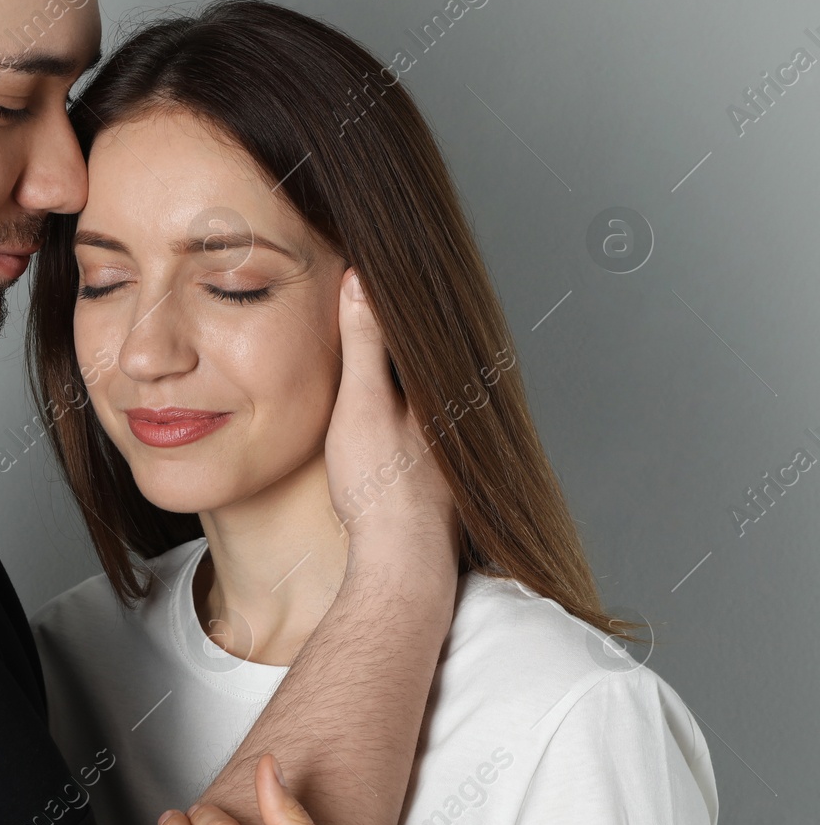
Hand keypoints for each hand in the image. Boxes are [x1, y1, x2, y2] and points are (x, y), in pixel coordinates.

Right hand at [324, 267, 460, 580]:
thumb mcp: (361, 403)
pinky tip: (397, 394)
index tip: (372, 264)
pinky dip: (414, 390)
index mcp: (446, 382)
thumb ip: (364, 344)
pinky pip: (433, 409)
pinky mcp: (451, 462)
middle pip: (432, 346)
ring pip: (436, 379)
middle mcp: (463, 405)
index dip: (395, 291)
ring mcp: (460, 436)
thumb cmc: (382, 486)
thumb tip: (362, 281)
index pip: (422, 318)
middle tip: (375, 284)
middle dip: (406, 318)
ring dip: (410, 355)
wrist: (403, 559)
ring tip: (382, 326)